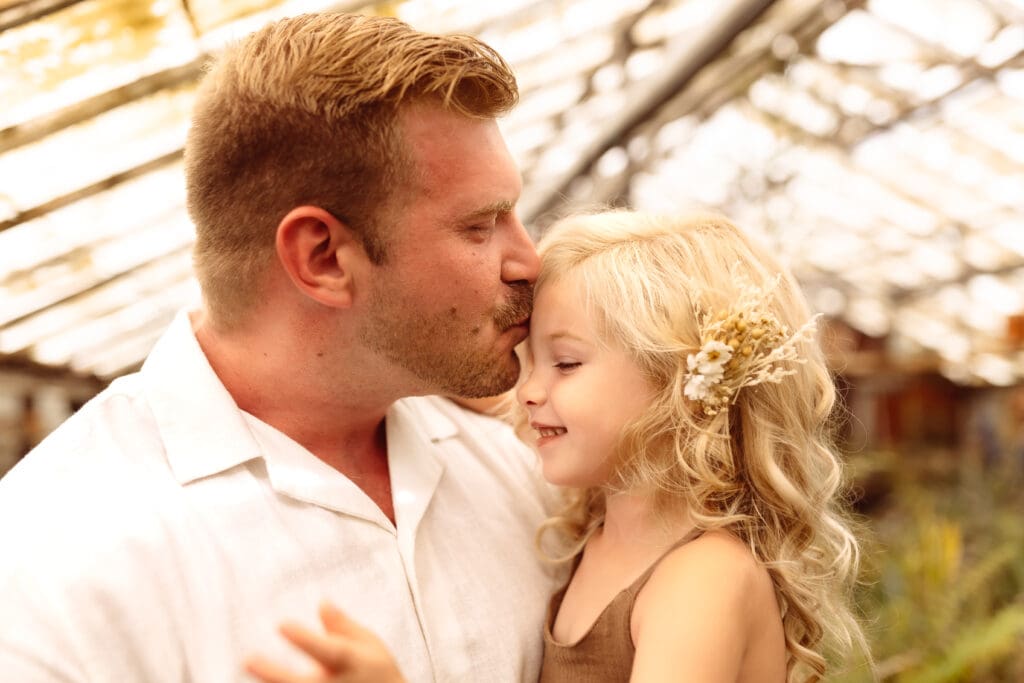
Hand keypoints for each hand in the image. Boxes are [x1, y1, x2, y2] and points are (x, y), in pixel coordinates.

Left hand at [245, 602, 405, 682]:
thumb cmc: (378, 672)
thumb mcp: (370, 644)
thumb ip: (343, 626)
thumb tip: (321, 603)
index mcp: (351, 662)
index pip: (328, 651)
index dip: (305, 640)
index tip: (281, 625)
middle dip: (274, 674)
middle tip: (247, 659)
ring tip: (244, 670)